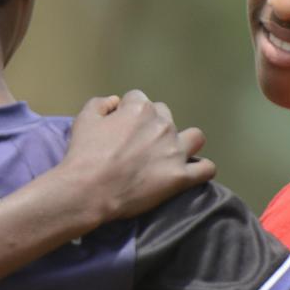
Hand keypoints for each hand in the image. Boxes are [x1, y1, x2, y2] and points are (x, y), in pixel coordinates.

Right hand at [55, 90, 213, 223]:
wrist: (88, 191)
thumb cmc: (83, 155)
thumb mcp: (84, 119)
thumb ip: (101, 103)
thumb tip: (116, 101)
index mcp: (140, 108)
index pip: (138, 99)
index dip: (127, 113)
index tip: (120, 129)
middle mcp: (162, 124)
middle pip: (165, 115)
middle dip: (154, 126)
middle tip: (139, 146)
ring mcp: (175, 150)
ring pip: (195, 137)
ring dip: (185, 142)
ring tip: (171, 155)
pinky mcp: (181, 176)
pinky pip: (206, 169)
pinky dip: (201, 170)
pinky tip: (191, 173)